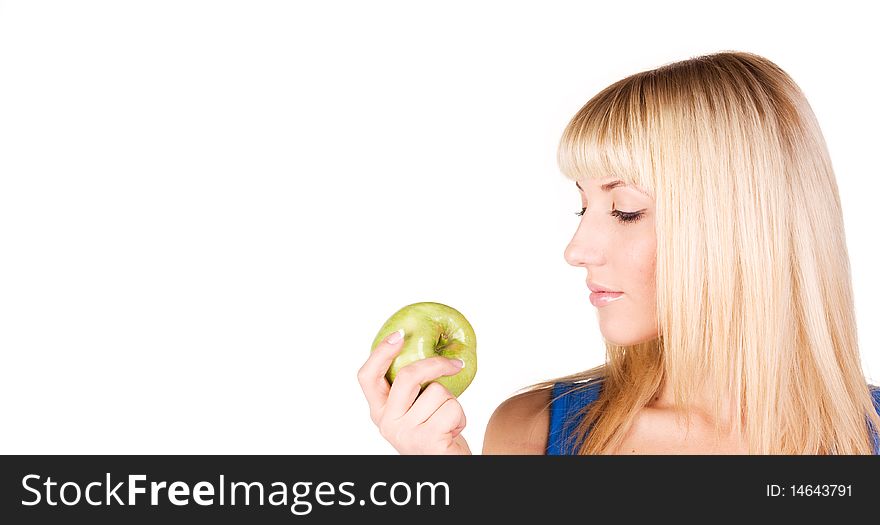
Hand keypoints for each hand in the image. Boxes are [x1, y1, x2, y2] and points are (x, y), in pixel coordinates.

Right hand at [357, 330, 471, 454]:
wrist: (447, 467)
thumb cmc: (434, 434)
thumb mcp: (414, 411)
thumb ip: (410, 389)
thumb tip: (426, 349)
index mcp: (379, 412)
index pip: (367, 377)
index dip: (380, 352)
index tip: (399, 334)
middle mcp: (386, 423)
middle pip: (407, 376)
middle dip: (436, 364)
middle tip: (455, 364)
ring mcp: (405, 433)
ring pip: (437, 392)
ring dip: (451, 402)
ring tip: (446, 420)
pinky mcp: (427, 440)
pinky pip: (451, 408)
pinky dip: (461, 417)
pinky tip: (452, 432)